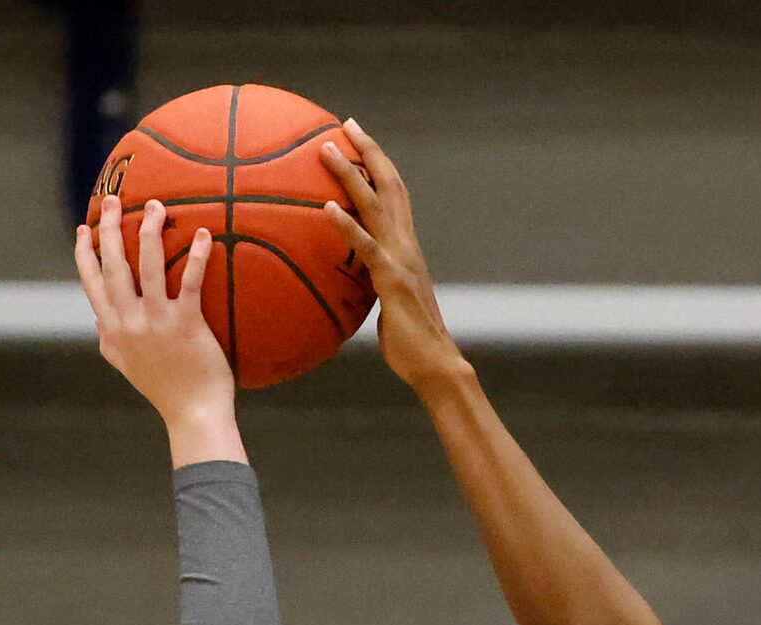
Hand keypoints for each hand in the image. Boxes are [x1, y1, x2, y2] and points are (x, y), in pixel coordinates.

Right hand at [75, 197, 243, 465]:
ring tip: (157, 206)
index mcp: (113, 329)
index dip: (85, 253)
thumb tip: (96, 322)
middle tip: (114, 200)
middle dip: (111, 228)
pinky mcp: (187, 324)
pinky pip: (190, 282)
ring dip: (150, 231)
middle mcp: (130, 321)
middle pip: (114, 265)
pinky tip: (203, 235)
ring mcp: (157, 321)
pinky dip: (196, 256)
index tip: (84, 228)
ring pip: (147, 265)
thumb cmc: (164, 390)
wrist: (193, 414)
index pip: (91, 283)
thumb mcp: (127, 367)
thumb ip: (109, 343)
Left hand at [321, 121, 464, 392]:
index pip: (394, 194)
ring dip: (350, 174)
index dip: (378, 164)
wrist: (436, 364)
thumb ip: (373, 285)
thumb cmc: (411, 344)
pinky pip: (365, 246)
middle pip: (389, 184)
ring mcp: (400, 259)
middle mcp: (406, 244)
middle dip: (367, 151)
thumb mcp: (388, 305)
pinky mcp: (392, 280)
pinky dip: (346, 224)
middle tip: (346, 123)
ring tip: (325, 150)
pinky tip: (325, 208)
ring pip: (375, 205)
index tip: (358, 138)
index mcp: (406, 246)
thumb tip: (351, 284)